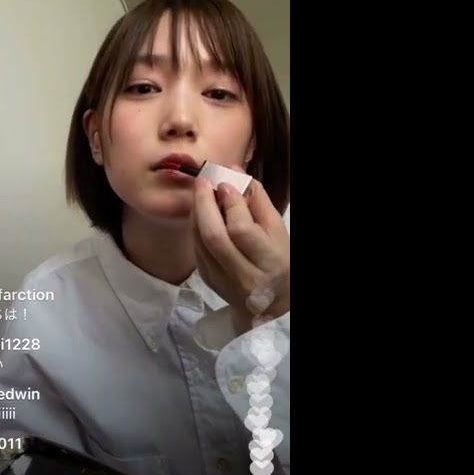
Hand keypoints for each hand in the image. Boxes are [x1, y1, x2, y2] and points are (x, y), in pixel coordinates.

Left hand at [192, 173, 288, 331]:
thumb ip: (258, 201)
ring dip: (197, 212)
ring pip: (200, 241)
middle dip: (204, 203)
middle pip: (214, 236)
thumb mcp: (278, 231)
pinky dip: (195, 226)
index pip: (241, 230)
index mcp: (267, 262)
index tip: (225, 183)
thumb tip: (236, 171)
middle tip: (202, 180)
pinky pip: (196, 248)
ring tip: (201, 191)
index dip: (231, 204)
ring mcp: (221, 280)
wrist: (268, 303)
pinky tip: (200, 212)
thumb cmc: (278, 260)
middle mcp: (242, 274)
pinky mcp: (207, 279)